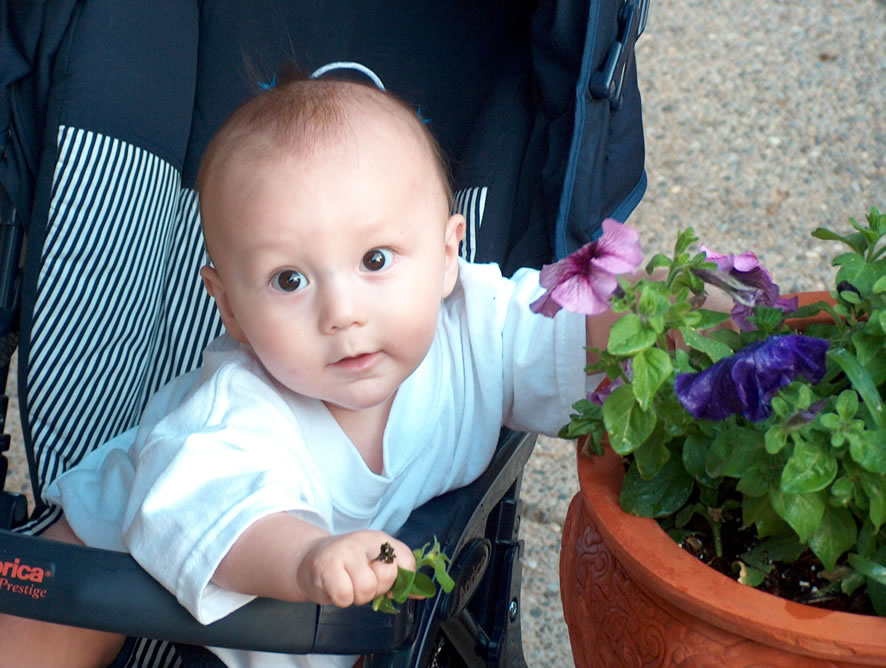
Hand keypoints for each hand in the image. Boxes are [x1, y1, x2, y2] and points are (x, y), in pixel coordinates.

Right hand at [296, 531, 415, 606]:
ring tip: (348, 586)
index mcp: (381, 541)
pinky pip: (344, 595)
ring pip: (366, 588)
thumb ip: (399, 579)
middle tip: (362, 583)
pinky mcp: (326, 566)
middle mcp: (365, 541)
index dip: (400, 581)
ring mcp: (345, 551)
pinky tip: (336, 588)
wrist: (311, 560)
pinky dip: (342, 600)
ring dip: (357, 597)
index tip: (387, 583)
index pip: (407, 561)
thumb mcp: (376, 565)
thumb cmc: (348, 566)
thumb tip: (422, 592)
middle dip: (376, 590)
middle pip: (387, 576)